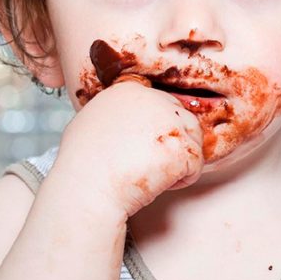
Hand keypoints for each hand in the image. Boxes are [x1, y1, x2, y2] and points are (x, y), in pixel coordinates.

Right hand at [56, 80, 203, 216]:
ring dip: (181, 160)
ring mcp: (170, 121)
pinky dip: (183, 179)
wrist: (87, 189)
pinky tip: (159, 185)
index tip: (141, 151)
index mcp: (129, 90)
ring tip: (156, 176)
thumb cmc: (84, 166)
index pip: (162, 104)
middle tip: (152, 166)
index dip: (157, 131)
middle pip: (182, 119)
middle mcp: (152, 99)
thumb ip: (119, 115)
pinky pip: (196, 163)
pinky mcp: (182, 147)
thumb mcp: (92, 123)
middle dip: (174, 144)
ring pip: (193, 139)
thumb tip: (134, 121)